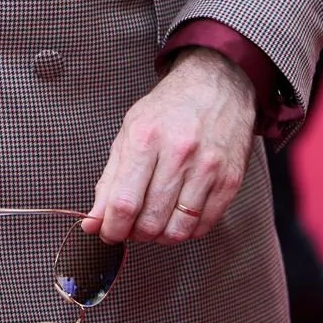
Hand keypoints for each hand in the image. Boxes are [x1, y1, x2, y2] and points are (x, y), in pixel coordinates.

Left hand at [83, 48, 254, 244]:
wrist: (217, 86)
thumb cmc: (169, 109)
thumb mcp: (129, 133)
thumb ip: (109, 181)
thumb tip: (92, 222)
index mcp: (146, 138)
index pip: (124, 202)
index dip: (112, 228)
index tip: (108, 233)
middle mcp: (179, 153)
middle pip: (150, 220)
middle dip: (135, 233)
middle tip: (132, 225)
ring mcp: (208, 168)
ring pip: (178, 229)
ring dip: (160, 236)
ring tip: (155, 221)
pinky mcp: (230, 180)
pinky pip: (204, 226)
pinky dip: (186, 231)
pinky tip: (178, 216)